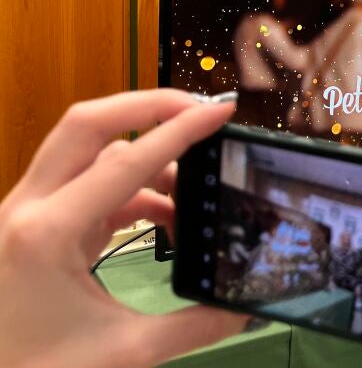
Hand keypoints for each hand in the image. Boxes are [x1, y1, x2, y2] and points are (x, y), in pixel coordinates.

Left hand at [0, 89, 247, 367]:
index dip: (181, 131)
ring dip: (144, 151)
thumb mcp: (127, 352)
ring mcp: (26, 213)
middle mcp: (28, 208)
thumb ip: (195, 325)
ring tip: (194, 181)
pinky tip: (169, 215)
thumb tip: (246, 309)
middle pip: (87, 123)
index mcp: (47, 233)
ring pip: (86, 149)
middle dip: (149, 106)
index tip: (223, 111)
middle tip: (201, 109)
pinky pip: (88, 184)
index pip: (124, 161)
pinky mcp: (35, 225)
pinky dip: (133, 188)